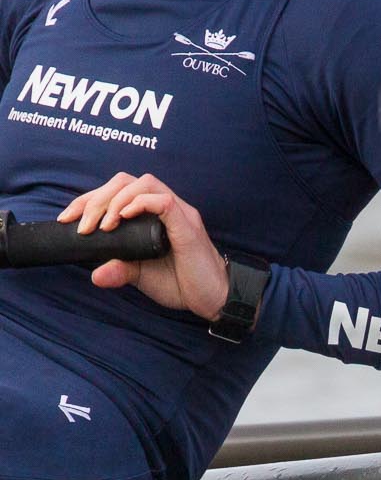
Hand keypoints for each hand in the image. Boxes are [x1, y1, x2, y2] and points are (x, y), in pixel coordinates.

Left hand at [58, 172, 228, 320]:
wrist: (213, 298)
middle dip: (97, 198)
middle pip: (128, 180)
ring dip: (116, 200)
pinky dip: (140, 204)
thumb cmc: (182, 282)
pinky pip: (164, 202)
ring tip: (103, 225)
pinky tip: (124, 218)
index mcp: (154, 215)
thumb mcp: (141, 276)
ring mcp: (179, 214)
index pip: (119, 190)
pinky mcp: (187, 227)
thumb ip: (119, 270)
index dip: (89, 199)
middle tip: (83, 226)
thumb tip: (94, 274)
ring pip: (145, 183)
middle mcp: (168, 208)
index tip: (68, 219)